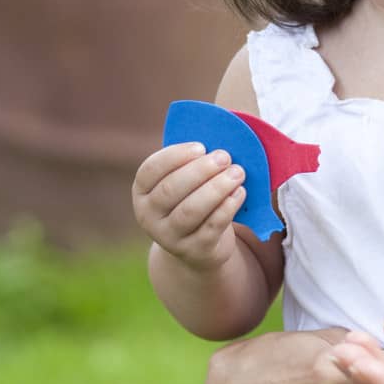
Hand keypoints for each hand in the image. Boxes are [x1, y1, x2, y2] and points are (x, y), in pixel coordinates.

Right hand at [131, 142, 245, 269]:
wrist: (200, 246)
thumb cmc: (194, 199)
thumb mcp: (186, 182)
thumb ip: (193, 161)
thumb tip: (221, 133)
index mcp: (142, 192)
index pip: (150, 170)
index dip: (175, 156)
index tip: (201, 146)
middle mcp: (149, 216)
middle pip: (171, 190)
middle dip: (200, 170)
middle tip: (225, 156)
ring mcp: (169, 237)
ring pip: (191, 210)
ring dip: (217, 188)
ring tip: (238, 173)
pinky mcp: (194, 251)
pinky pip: (211, 227)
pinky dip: (227, 207)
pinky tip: (240, 192)